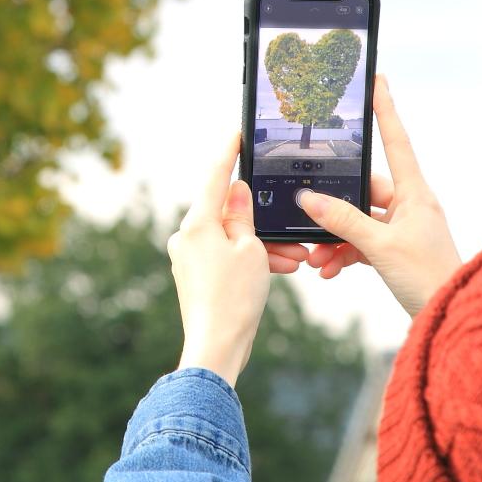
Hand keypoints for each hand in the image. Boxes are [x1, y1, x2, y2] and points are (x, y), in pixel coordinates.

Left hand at [167, 132, 306, 387]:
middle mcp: (186, 237)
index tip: (237, 134)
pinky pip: (226, 256)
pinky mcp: (195, 276)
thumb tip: (235, 190)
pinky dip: (250, 259)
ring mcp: (188, 257)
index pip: (214, 176)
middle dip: (262, 220)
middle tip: (290, 230)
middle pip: (227, 213)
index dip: (228, 153)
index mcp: (196, 223)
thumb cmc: (233, 297)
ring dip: (261, 245)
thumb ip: (243, 215)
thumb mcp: (250, 248)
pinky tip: (279, 269)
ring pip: (231, 238)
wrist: (216, 347)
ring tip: (295, 258)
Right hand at [267, 75, 461, 316]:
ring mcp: (405, 230)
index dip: (385, 109)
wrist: (454, 319)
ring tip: (317, 258)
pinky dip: (344, 254)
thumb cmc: (429, 278)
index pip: (395, 140)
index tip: (377, 80)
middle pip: (364, 190)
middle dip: (333, 209)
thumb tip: (310, 198)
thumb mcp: (379, 247)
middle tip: (307, 218)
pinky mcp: (398, 252)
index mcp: (415, 194)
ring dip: (335, 238)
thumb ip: (343, 221)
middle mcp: (411, 207)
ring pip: (359, 221)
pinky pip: (363, 244)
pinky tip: (328, 270)